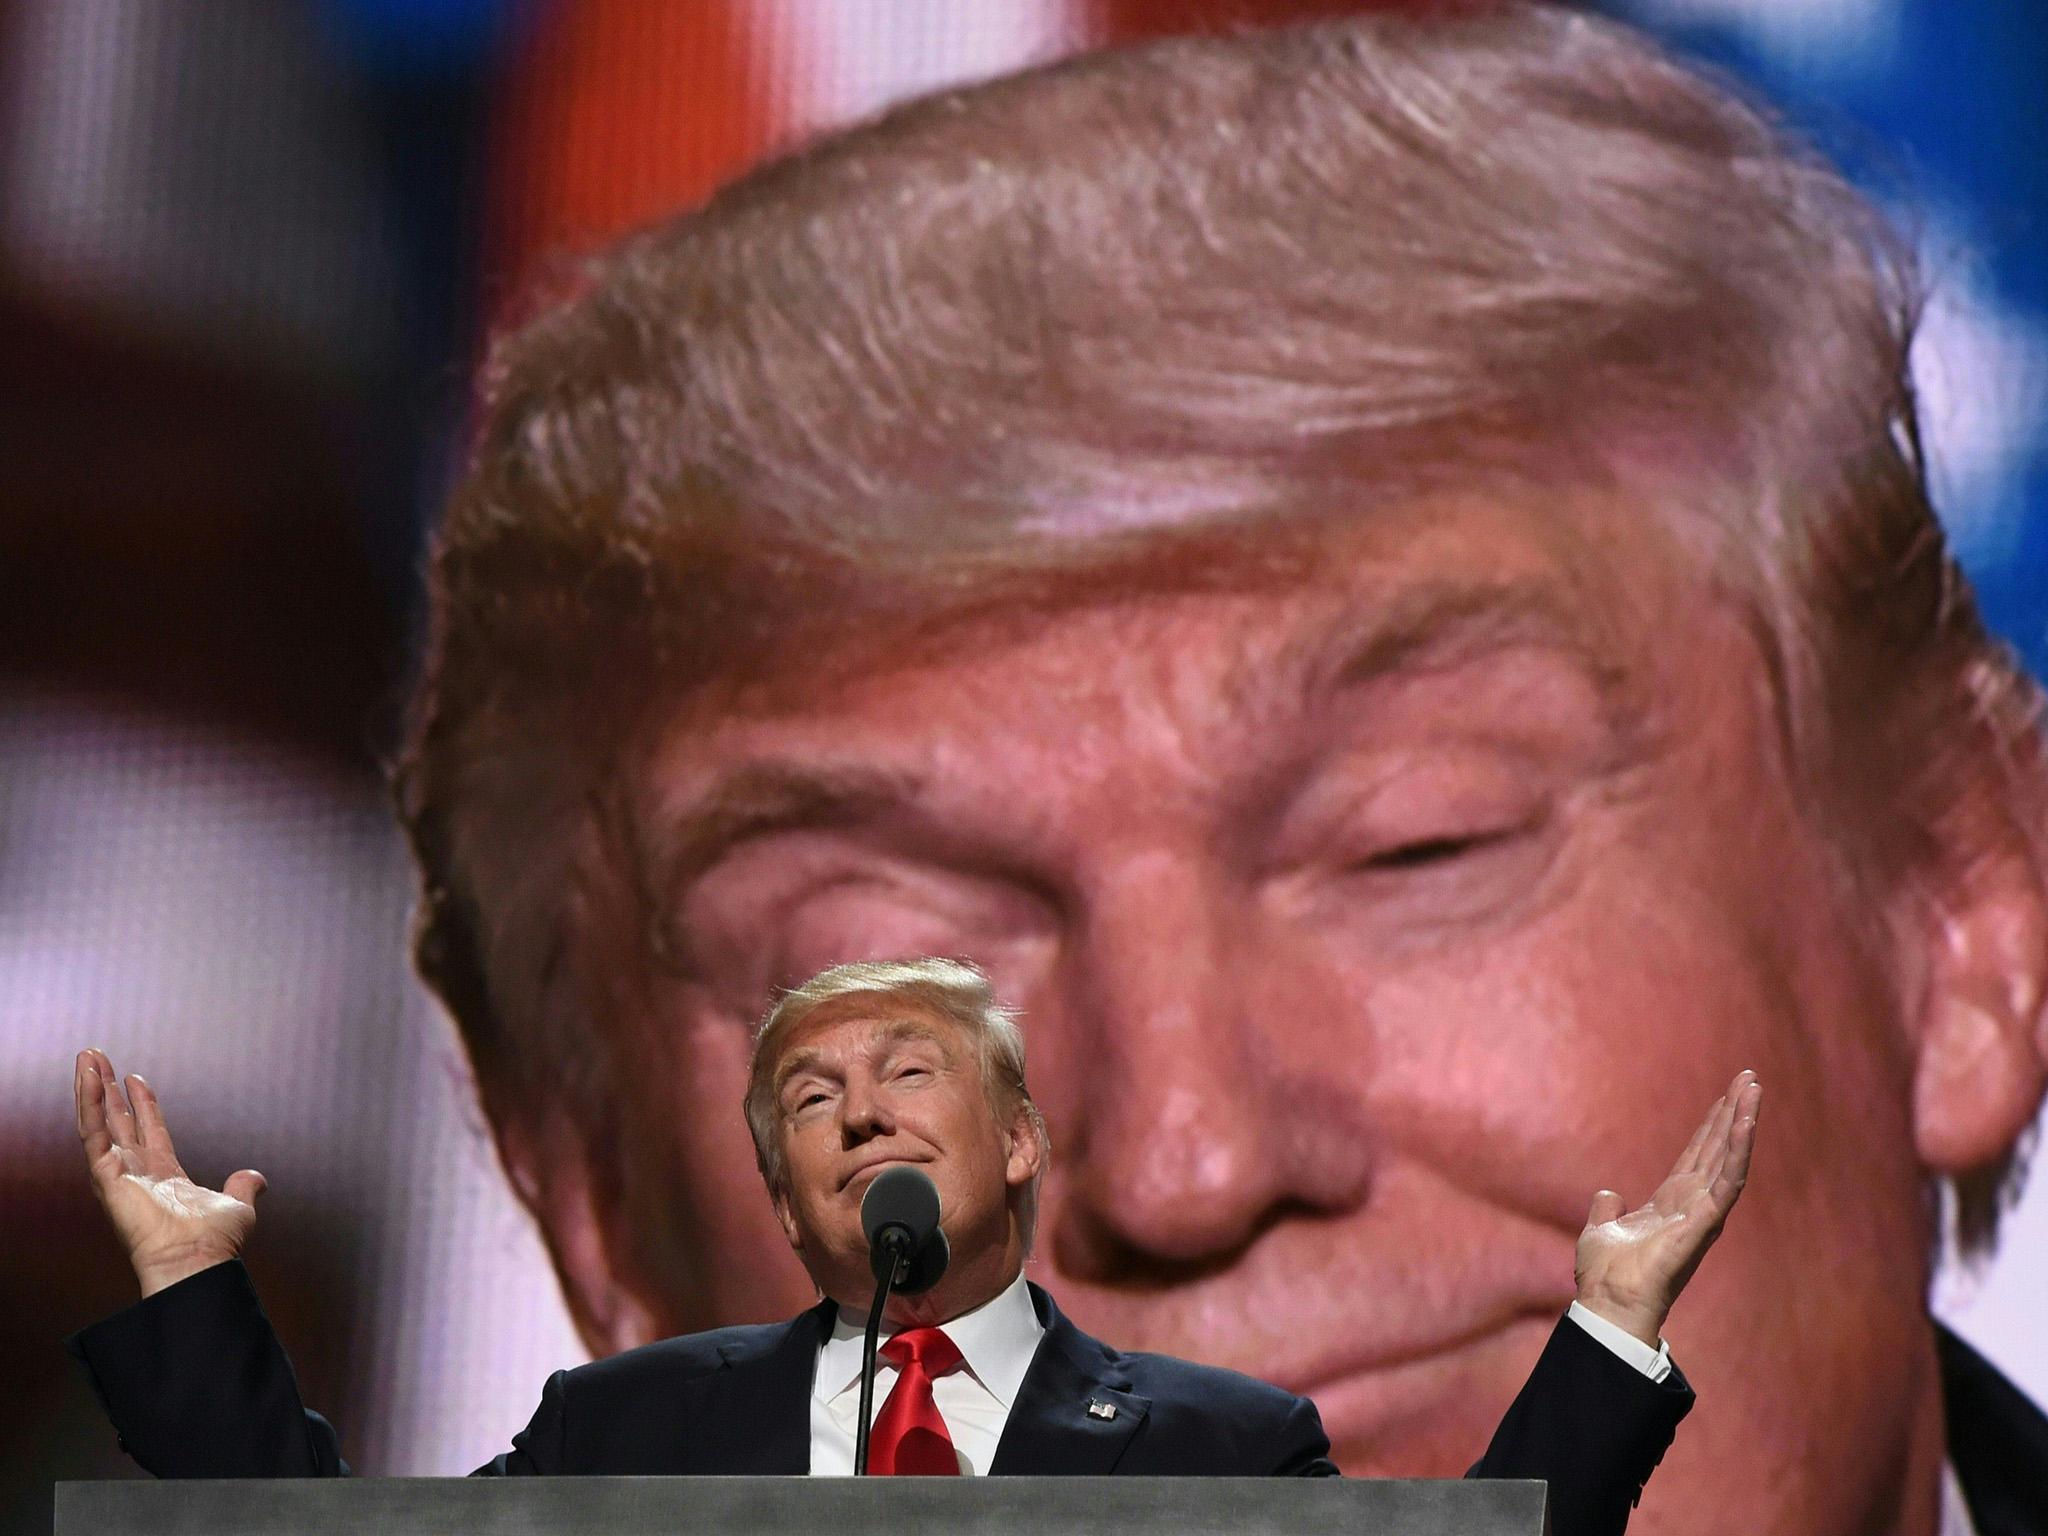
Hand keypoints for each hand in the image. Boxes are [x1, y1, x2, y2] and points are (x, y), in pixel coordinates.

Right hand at [74, 1048, 266, 1297]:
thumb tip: (257, 1178)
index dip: (142, 1104)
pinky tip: (88, 1078)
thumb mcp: (237, 1205)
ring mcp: (118, 1173)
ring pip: (98, 1122)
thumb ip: (243, 1187)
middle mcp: (136, 1173)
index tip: (135, 1078)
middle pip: (117, 1121)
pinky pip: (92, 1133)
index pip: (148, 1130)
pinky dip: (88, 1105)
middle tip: (97, 1057)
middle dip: (108, 1089)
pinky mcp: (105, 1176)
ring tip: (87, 1056)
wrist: (196, 1259)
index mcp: (163, 1176)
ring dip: (91, 1088)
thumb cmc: (214, 1242)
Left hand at [1574, 1068, 1761, 1347]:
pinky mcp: (1704, 1222)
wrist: (1608, 1303)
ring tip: (1754, 1089)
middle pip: (1718, 1149)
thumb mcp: (1602, 1231)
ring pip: (1729, 1160)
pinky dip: (1738, 1151)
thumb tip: (1607, 1194)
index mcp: (1671, 1204)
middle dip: (1734, 1113)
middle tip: (1750, 1078)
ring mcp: (1702, 1213)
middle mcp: (1693, 1205)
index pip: (1697, 1156)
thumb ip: (1607, 1210)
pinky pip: (1727, 1181)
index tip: (1726, 1096)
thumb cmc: (1605, 1276)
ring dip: (1743, 1123)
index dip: (1711, 1126)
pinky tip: (1746, 1122)